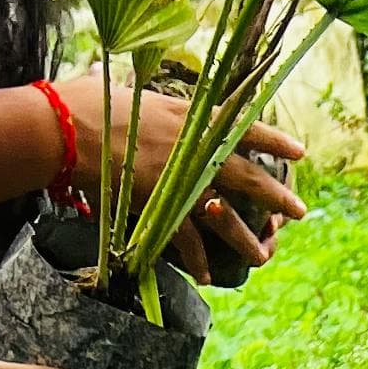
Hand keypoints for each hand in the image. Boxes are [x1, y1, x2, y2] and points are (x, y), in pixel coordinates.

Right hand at [60, 74, 305, 274]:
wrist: (66, 130)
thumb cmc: (92, 104)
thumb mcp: (138, 94)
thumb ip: (163, 108)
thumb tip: (167, 109)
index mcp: (190, 117)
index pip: (244, 127)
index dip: (274, 139)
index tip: (300, 150)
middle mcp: (193, 150)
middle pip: (247, 176)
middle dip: (277, 195)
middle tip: (301, 212)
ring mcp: (179, 182)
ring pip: (225, 217)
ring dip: (246, 239)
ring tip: (263, 256)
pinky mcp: (159, 207)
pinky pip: (187, 241)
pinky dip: (197, 259)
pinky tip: (207, 274)